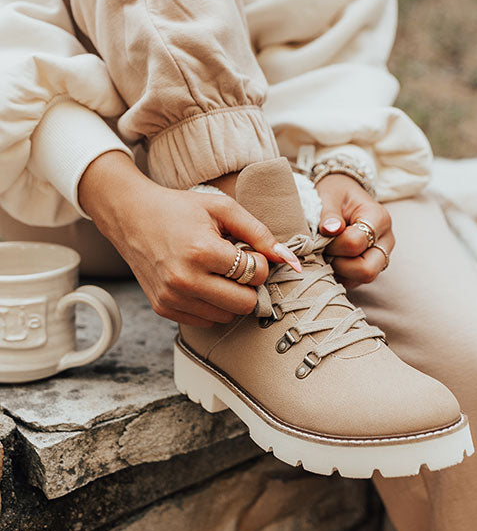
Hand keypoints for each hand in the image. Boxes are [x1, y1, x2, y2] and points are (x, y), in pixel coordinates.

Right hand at [79, 152, 299, 326]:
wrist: (130, 217)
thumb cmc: (180, 209)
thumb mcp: (223, 209)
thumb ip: (260, 233)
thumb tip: (291, 261)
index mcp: (201, 251)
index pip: (254, 274)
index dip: (259, 262)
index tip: (247, 251)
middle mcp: (185, 280)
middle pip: (244, 303)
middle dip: (248, 285)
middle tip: (237, 266)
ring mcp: (172, 298)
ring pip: (227, 316)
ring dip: (230, 297)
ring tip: (216, 272)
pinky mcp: (163, 308)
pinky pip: (206, 321)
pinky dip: (211, 305)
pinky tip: (201, 282)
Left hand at [315, 173, 393, 288]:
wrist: (343, 196)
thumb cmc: (336, 194)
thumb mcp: (329, 195)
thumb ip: (328, 213)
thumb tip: (330, 230)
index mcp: (379, 218)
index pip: (356, 243)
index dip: (334, 244)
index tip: (322, 234)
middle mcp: (385, 240)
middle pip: (367, 270)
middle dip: (339, 264)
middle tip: (325, 249)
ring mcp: (380, 257)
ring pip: (362, 279)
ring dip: (338, 270)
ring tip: (326, 253)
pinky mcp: (371, 268)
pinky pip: (354, 282)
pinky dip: (338, 275)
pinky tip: (329, 259)